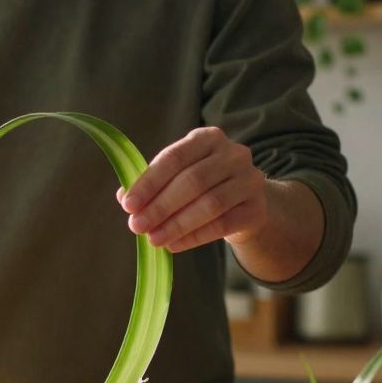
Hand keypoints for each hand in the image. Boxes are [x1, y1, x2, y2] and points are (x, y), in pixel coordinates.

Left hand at [117, 127, 268, 252]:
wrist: (244, 205)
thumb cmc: (202, 187)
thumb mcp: (177, 178)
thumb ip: (152, 184)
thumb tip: (125, 197)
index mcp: (207, 138)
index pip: (174, 158)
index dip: (149, 183)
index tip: (128, 206)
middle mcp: (233, 154)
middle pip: (192, 181)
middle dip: (160, 206)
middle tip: (136, 227)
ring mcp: (250, 180)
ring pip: (209, 204)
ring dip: (177, 224)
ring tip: (153, 239)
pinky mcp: (257, 208)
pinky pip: (223, 224)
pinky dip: (195, 236)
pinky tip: (174, 245)